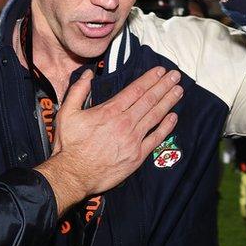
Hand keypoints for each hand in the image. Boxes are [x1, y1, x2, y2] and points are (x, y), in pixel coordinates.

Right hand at [35, 66, 181, 215]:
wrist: (74, 174)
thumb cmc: (69, 145)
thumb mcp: (67, 113)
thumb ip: (78, 91)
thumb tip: (88, 74)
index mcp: (110, 111)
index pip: (135, 90)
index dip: (149, 79)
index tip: (160, 71)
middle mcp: (125, 123)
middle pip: (149, 100)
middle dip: (164, 86)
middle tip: (176, 75)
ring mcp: (133, 140)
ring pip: (155, 116)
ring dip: (168, 102)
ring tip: (179, 90)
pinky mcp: (137, 156)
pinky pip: (156, 138)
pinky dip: (166, 127)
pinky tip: (174, 117)